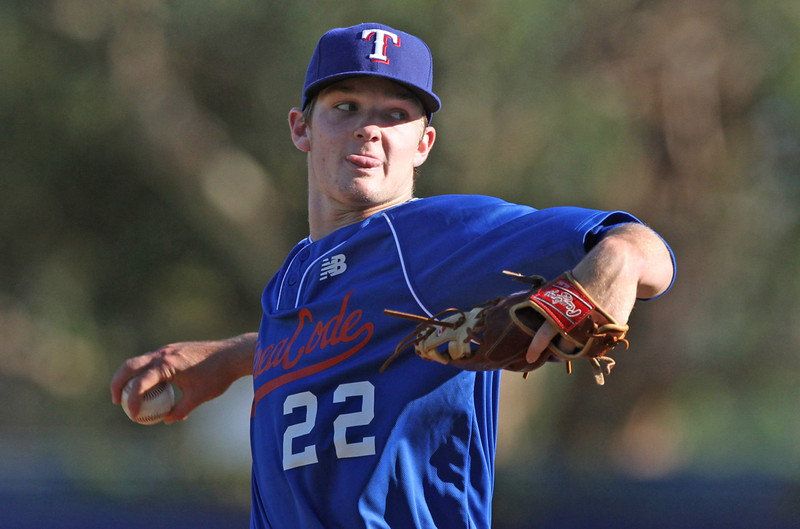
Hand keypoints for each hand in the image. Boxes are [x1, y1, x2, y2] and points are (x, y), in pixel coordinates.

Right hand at [110, 334, 255, 423]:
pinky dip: (145, 372)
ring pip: (140, 361)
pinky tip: (151, 387)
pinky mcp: (173, 349)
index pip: (140, 384)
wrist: (232, 354)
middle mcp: (163, 353)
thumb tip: (167, 420)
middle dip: (118, 383)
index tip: (134, 416)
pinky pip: (152, 361)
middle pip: (130, 366)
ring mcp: (167, 349)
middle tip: (117, 401)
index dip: (133, 401)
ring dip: (130, 376)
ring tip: (129, 395)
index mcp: (167, 364)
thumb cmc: (217, 376)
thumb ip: (181, 409)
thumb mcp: (198, 397)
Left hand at [524, 223, 672, 364]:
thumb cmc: (584, 277)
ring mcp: (598, 323)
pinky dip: (598, 339)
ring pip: (584, 348)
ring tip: (580, 333)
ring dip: (580, 346)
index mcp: (563, 307)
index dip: (537, 347)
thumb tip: (537, 328)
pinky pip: (602, 342)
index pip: (545, 334)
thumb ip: (551, 308)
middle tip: (560, 346)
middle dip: (561, 349)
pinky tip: (597, 326)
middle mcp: (580, 317)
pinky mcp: (614, 326)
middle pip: (565, 347)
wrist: (616, 264)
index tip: (530, 358)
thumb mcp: (563, 288)